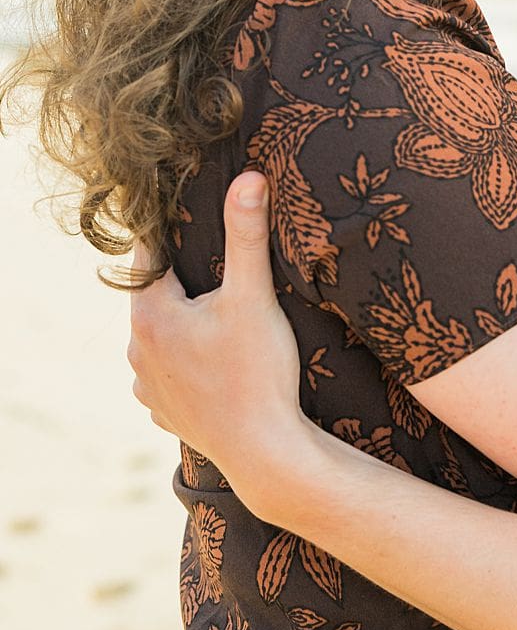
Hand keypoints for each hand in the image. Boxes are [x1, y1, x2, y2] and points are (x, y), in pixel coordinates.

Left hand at [128, 172, 310, 517]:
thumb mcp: (254, 295)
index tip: (184, 215)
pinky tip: (213, 362)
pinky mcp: (163, 412)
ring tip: (218, 318)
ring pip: (159, 338)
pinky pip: (167, 376)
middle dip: (183, 282)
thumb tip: (248, 177)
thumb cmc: (258, 370)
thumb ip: (247, 234)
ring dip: (182, 325)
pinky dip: (185, 364)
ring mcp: (147, 385)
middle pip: (155, 298)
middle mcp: (138, 349)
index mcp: (151, 315)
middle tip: (217, 269)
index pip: (148, 256)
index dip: (169, 234)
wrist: (265, 451)